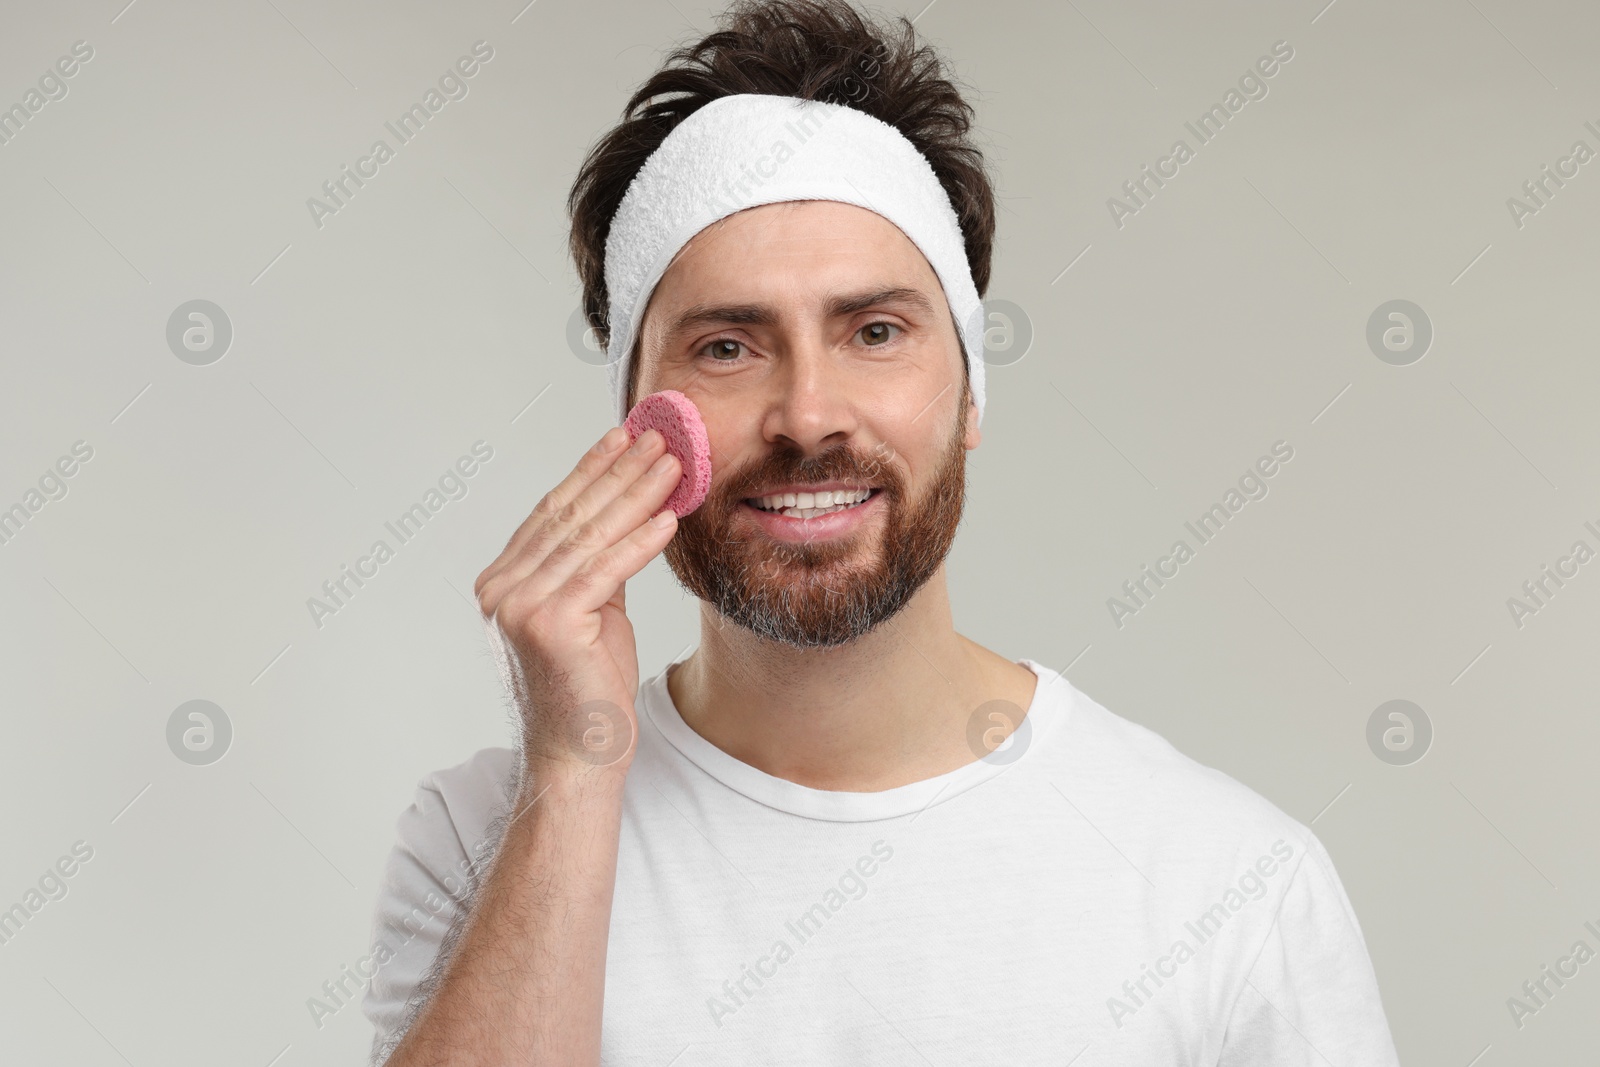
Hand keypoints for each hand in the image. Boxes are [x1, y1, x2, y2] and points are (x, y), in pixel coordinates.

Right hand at [473, 426, 680, 775]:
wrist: (579, 755)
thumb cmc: (589, 688)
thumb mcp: (591, 611)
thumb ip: (595, 565)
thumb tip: (627, 510)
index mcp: (502, 581)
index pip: (553, 512)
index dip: (591, 470)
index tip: (624, 436)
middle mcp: (501, 589)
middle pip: (571, 517)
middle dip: (619, 472)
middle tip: (659, 437)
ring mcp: (519, 606)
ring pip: (589, 537)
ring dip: (636, 495)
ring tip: (672, 466)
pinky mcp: (549, 624)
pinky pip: (605, 571)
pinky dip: (640, 541)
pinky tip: (667, 518)